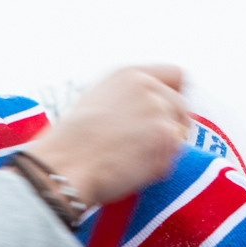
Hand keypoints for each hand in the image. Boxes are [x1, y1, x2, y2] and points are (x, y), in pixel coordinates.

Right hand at [27, 67, 189, 206]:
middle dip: (172, 128)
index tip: (170, 113)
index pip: (176, 75)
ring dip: (162, 151)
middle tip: (149, 147)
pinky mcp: (166, 140)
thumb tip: (145, 111)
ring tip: (131, 161)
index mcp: (130, 76)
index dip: (175, 95)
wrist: (64, 164)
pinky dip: (156, 170)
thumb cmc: (70, 142)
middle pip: (181, 107)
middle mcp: (149, 88)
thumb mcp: (96, 100)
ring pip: (179, 135)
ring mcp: (160, 113)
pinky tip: (131, 171)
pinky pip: (172, 160)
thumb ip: (128, 98)